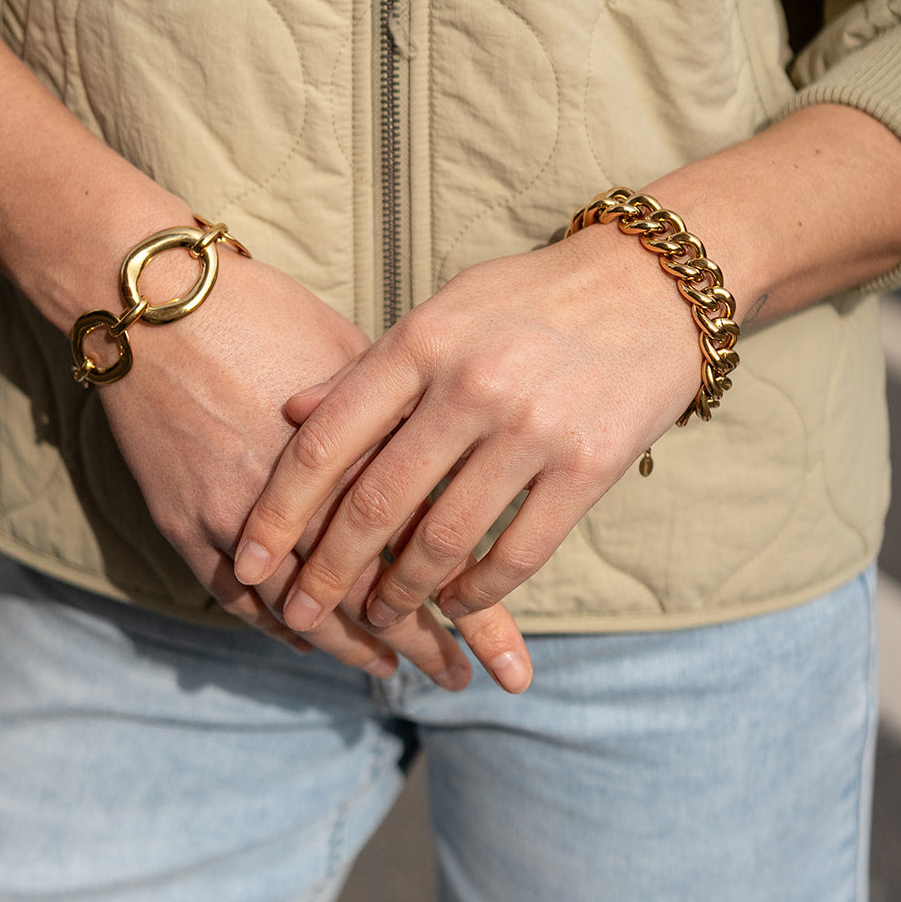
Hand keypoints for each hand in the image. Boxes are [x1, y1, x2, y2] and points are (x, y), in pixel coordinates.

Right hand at [96, 248, 485, 687]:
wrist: (155, 307)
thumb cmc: (266, 316)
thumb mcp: (353, 357)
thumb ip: (402, 418)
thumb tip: (459, 458)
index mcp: (360, 456)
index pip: (429, 556)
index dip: (474, 611)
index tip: (509, 658)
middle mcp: (304, 501)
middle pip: (374, 594)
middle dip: (425, 646)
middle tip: (465, 682)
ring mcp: (238, 520)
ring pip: (306, 610)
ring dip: (355, 648)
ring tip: (397, 674)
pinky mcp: (185, 525)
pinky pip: (237, 600)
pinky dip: (278, 626)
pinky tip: (312, 644)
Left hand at [234, 225, 701, 683]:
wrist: (652, 286)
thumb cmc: (532, 300)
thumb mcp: (444, 311)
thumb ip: (370, 367)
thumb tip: (290, 413)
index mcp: (422, 342)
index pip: (327, 443)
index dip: (280, 512)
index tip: (249, 561)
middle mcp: (470, 386)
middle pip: (375, 504)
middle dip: (327, 573)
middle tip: (300, 613)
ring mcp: (531, 429)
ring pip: (443, 540)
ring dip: (401, 593)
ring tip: (379, 615)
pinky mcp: (588, 466)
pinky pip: (518, 552)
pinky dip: (479, 591)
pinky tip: (458, 604)